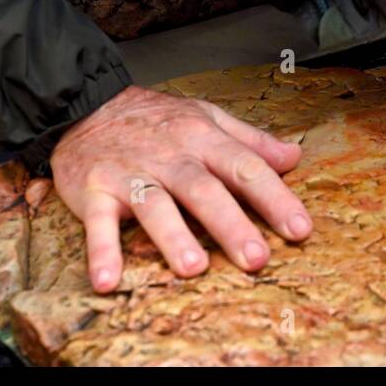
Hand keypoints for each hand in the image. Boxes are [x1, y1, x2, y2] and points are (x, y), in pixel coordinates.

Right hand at [50, 84, 310, 292]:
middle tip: (257, 258)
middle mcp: (170, 157)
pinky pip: (97, 223)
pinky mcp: (93, 191)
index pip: (245, 167)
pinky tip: (108, 280)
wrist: (85, 105)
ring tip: (194, 268)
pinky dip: (101, 251)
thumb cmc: (155, 119)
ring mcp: (130, 174)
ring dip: (173, 237)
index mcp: (203, 138)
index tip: (300, 228)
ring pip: (156, 206)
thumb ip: (251, 140)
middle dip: (231, 225)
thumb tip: (294, 156)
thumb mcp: (207, 116)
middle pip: (204, 190)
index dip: (275, 197)